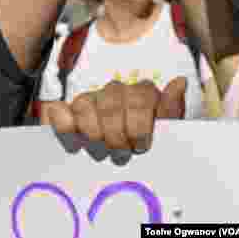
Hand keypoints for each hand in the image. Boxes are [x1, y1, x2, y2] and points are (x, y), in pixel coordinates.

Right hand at [43, 77, 185, 154]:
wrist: (127, 156)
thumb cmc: (150, 143)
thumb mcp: (167, 130)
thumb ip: (172, 109)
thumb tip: (180, 81)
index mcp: (142, 92)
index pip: (138, 98)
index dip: (138, 126)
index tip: (140, 147)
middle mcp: (114, 89)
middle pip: (110, 105)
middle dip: (116, 135)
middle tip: (122, 154)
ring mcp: (89, 98)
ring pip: (84, 106)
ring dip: (93, 134)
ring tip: (103, 152)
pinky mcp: (67, 110)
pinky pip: (58, 111)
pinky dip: (64, 125)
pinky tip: (76, 144)